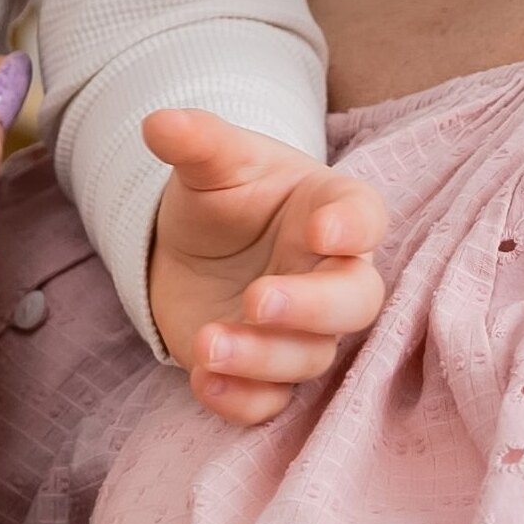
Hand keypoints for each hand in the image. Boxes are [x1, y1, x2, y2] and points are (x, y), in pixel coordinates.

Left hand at [140, 110, 387, 424]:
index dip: (354, 227)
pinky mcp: (264, 371)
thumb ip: (197, 142)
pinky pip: (271, 401)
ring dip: (261, 357)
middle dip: (311, 308)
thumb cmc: (226, 197)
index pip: (365, 217)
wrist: (196, 247)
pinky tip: (202, 379)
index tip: (322, 229)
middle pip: (355, 302)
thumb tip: (158, 122)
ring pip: (309, 357)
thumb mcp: (213, 162)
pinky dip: (241, 399)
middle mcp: (331, 275)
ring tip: (207, 342)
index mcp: (331, 211)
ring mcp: (302, 330)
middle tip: (258, 299)